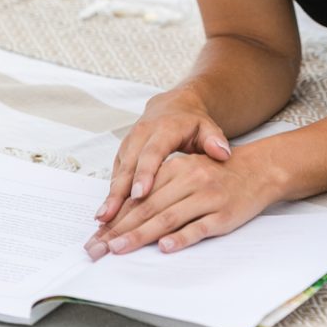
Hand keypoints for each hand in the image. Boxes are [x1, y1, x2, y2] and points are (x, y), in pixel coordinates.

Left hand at [83, 144, 276, 257]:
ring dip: (141, 235)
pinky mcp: (223, 215)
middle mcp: (190, 180)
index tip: (96, 236)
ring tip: (119, 249)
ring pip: (168, 218)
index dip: (116, 217)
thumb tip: (126, 217)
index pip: (140, 196)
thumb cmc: (217, 173)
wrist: (259, 169)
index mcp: (177, 168)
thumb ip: (161, 190)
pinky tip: (165, 247)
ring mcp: (207, 198)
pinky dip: (181, 238)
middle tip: (96, 249)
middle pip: (148, 208)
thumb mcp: (187, 172)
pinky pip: (199, 227)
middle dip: (119, 230)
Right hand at [93, 89, 231, 226]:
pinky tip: (105, 215)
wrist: (172, 107)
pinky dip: (110, 194)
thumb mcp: (208, 127)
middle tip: (111, 215)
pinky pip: (115, 175)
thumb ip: (215, 140)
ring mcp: (129, 143)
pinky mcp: (122, 153)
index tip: (140, 194)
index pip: (153, 153)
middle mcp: (142, 135)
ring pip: (118, 171)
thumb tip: (223, 153)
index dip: (145, 173)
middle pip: (129, 165)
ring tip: (102, 219)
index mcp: (164, 129)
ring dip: (110, 196)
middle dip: (119, 190)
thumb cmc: (192, 123)